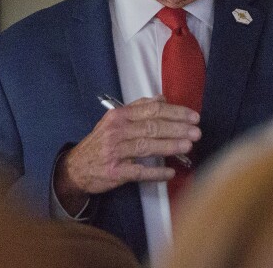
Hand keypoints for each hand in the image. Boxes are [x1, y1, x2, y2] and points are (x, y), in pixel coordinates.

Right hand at [53, 96, 199, 212]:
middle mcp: (117, 131)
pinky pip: (139, 172)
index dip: (175, 112)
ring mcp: (115, 152)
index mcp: (119, 115)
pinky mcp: (115, 172)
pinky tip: (170, 172)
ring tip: (188, 146)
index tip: (193, 116)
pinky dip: (156, 173)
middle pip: (152, 127)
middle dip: (177, 129)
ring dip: (170, 146)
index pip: (152, 110)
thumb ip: (139, 108)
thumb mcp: (116, 120)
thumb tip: (162, 99)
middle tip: (196, 132)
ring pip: (147, 146)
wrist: (76, 168)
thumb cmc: (101, 142)